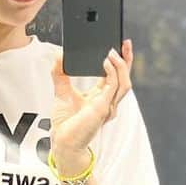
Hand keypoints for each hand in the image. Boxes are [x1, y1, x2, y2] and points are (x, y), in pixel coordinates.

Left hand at [49, 39, 132, 161]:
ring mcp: (108, 106)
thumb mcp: (61, 91)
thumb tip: (58, 55)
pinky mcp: (103, 108)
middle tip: (125, 43)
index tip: (120, 46)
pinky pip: (113, 87)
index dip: (121, 61)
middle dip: (127, 60)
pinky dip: (112, 73)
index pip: (116, 76)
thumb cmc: (65, 123)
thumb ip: (60, 73)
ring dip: (121, 65)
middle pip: (125, 78)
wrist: (62, 141)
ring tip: (113, 51)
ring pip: (124, 82)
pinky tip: (106, 61)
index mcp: (102, 98)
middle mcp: (109, 102)